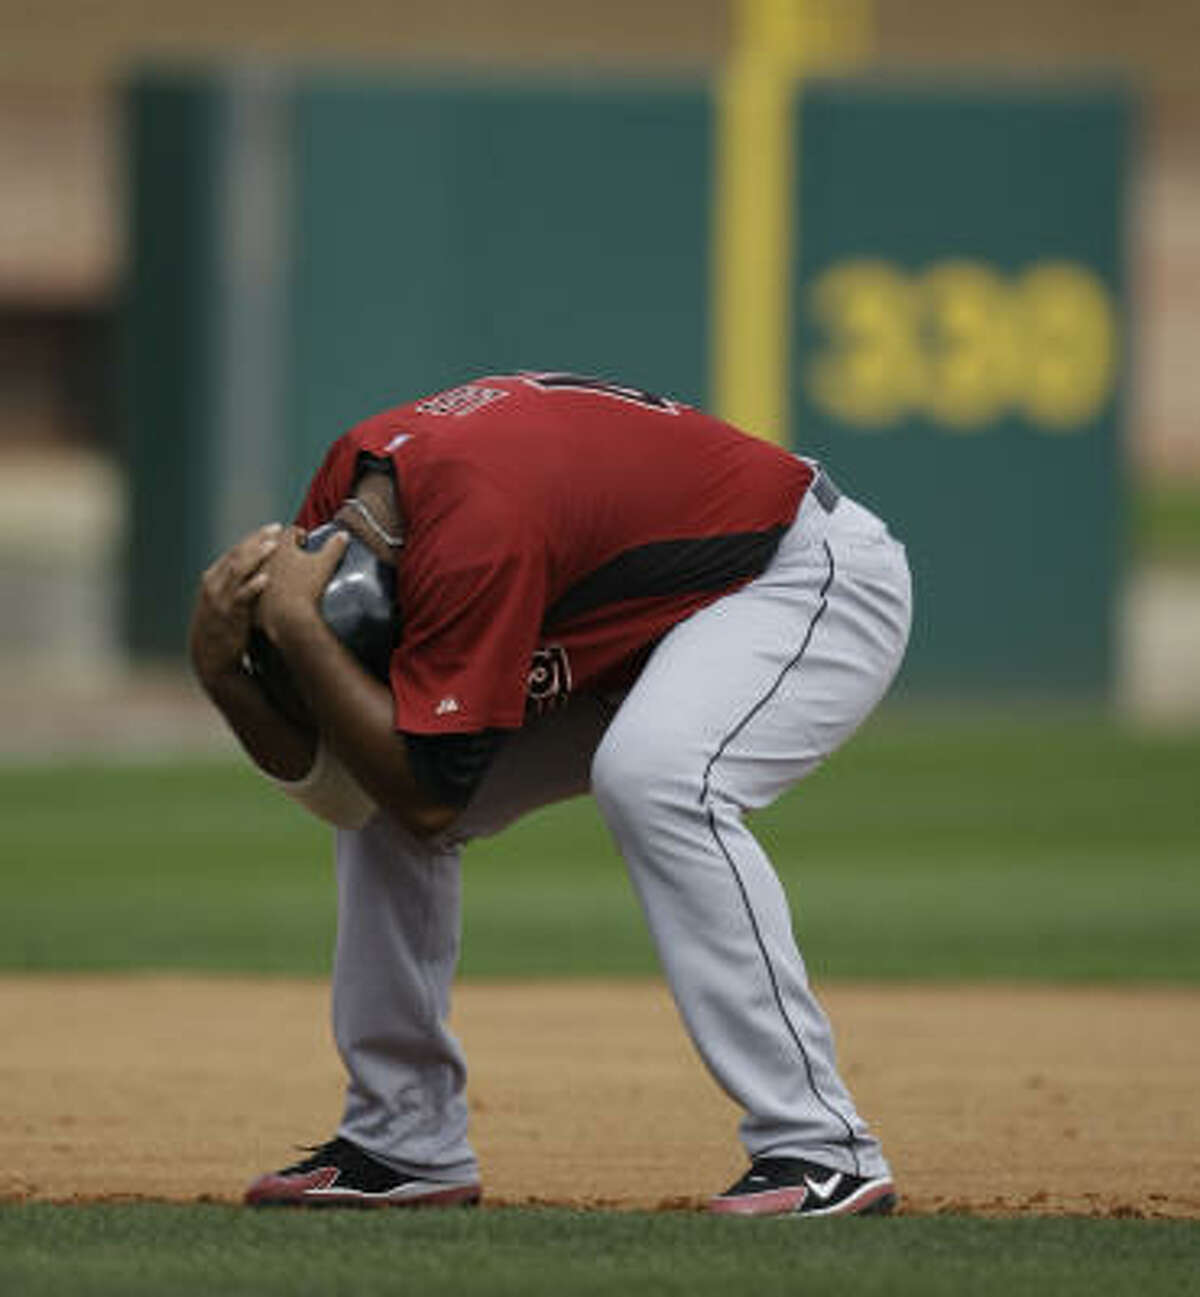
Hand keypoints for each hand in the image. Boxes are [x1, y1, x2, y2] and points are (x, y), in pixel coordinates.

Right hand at [189, 523, 282, 685]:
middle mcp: (214, 585)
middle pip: (237, 556)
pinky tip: (266, 578)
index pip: (235, 552)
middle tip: (277, 529)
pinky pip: (241, 598)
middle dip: (257, 540)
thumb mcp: (224, 603)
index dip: (254, 539)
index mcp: (213, 579)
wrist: (211, 660)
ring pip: (238, 572)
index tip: (273, 529)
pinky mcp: (228, 616)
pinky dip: (253, 586)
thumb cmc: (224, 630)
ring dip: (257, 556)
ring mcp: (220, 600)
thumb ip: (237, 586)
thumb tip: (261, 570)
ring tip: (274, 546)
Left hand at [255, 526, 350, 645]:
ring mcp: (252, 575)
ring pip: (255, 563)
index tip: (303, 540)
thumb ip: (334, 547)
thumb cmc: (307, 587)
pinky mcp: (248, 593)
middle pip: (267, 544)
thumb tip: (344, 534)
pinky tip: (263, 590)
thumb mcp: (325, 564)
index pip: (289, 532)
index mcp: (280, 545)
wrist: (288, 617)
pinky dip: (256, 585)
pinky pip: (249, 585)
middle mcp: (262, 556)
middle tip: (284, 550)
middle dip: (275, 544)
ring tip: (271, 567)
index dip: (298, 534)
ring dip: (262, 562)